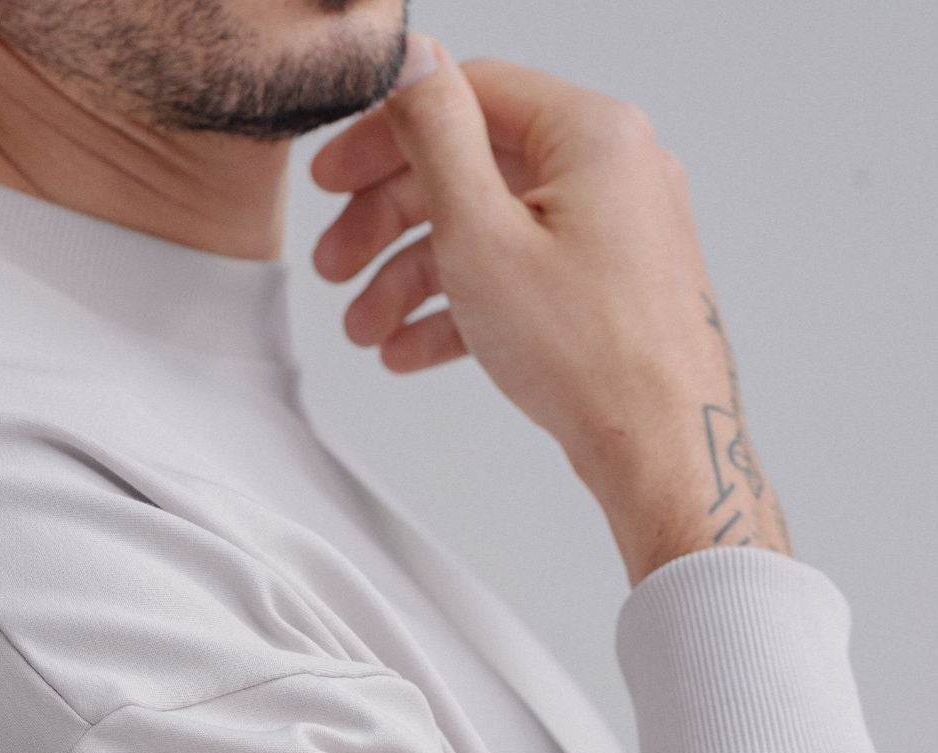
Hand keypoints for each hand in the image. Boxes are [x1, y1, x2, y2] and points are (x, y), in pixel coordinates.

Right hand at [310, 35, 780, 540]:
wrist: (662, 450)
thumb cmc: (590, 355)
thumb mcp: (481, 233)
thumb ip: (437, 136)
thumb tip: (412, 60)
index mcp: (591, 134)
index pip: (467, 96)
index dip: (385, 137)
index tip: (334, 178)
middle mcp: (612, 170)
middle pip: (472, 169)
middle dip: (389, 224)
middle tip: (334, 263)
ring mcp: (616, 232)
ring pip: (491, 232)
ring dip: (414, 278)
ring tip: (365, 329)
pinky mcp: (611, 288)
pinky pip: (523, 278)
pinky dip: (465, 307)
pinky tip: (412, 349)